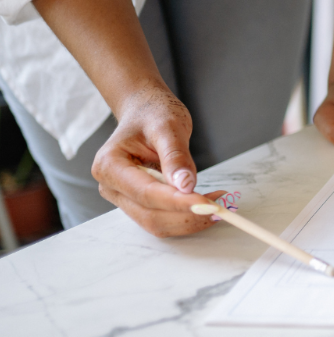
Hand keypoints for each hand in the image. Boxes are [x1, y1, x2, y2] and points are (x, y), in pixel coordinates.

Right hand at [91, 86, 226, 236]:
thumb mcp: (168, 126)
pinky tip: (207, 204)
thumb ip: (176, 156)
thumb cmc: (153, 114)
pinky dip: (187, 216)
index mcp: (109, 165)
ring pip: (157, 223)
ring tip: (218, 204)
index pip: (146, 193)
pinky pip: (163, 219)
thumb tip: (185, 186)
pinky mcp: (139, 204)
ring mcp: (124, 198)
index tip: (207, 205)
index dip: (178, 202)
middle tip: (221, 206)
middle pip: (150, 215)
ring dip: (190, 220)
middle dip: (187, 215)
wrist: (146, 112)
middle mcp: (111, 187)